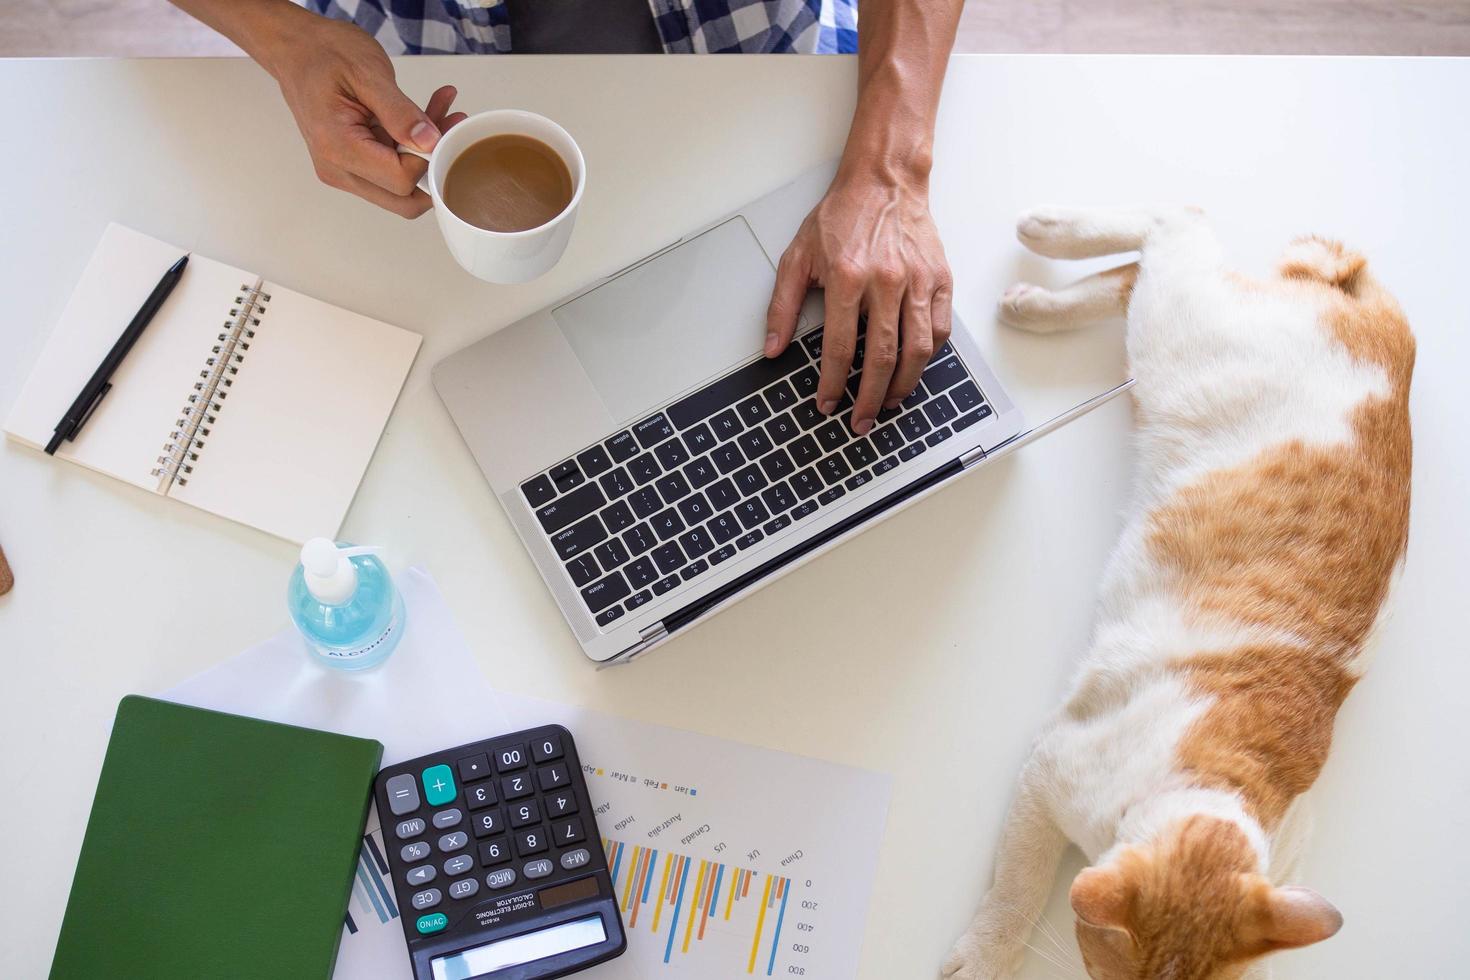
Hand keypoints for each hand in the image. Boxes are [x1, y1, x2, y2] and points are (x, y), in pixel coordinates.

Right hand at [257, 7, 466, 217]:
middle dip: (433, 165)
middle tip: (451, 124)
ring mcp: (344, 170)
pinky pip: (391, 168)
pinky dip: (412, 145)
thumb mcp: (367, 73)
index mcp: (338, 148)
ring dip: (426, 153)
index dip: (428, 159)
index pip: (400, 180)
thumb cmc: (323, 53)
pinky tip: (427, 113)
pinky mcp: (352, 163)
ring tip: (443, 110)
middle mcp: (338, 169)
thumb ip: (399, 112)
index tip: (443, 125)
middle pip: (402, 199)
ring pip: (401, 186)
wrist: (295, 48)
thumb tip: (429, 143)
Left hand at [765, 171, 952, 434]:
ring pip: (917, 351)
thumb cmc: (841, 217)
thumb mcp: (797, 256)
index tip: (828, 403)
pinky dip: (928, 356)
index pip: (840, 348)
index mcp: (846, 278)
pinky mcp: (939, 280)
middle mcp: (885, 282)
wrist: (884, 181)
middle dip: (869, 398)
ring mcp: (916, 282)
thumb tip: (772, 349)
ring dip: (902, 386)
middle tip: (860, 421)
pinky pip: (939, 329)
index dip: (833, 384)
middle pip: (882, 358)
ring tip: (887, 403)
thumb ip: (782, 306)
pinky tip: (913, 369)